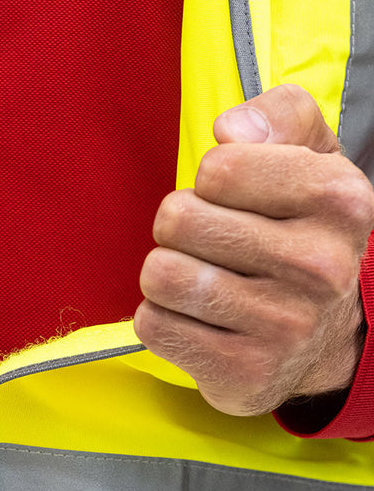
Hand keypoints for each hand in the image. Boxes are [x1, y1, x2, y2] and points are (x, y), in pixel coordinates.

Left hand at [134, 84, 373, 415]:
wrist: (325, 339)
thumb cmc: (299, 234)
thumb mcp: (310, 159)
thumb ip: (280, 116)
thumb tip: (230, 130)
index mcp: (339, 200)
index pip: (218, 167)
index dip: (210, 182)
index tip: (235, 202)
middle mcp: (319, 266)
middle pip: (177, 219)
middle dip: (179, 228)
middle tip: (213, 247)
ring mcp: (284, 327)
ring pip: (159, 275)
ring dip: (166, 276)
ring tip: (203, 284)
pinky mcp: (242, 373)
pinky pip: (152, 325)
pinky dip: (162, 320)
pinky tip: (199, 323)